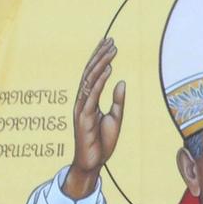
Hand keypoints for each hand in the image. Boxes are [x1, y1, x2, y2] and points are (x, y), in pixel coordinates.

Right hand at [63, 38, 125, 199]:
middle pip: (90, 72)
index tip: (109, 43)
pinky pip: (92, 95)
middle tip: (111, 40)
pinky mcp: (83, 117)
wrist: (93, 163)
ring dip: (101, 63)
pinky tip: (108, 69)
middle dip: (100, 55)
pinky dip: (100, 81)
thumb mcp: (115, 118)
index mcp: (89, 100)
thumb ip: (117, 100)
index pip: (93, 74)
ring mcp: (81, 108)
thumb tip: (121, 80)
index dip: (100, 58)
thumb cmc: (102, 142)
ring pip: (90, 80)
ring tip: (112, 50)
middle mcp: (83, 101)